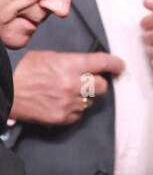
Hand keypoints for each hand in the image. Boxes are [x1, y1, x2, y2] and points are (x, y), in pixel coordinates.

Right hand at [10, 49, 124, 124]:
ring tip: (68, 92)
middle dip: (98, 82)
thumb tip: (87, 64)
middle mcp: (72, 84)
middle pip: (102, 86)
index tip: (120, 66)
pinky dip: (74, 109)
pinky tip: (62, 103)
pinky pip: (79, 114)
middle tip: (90, 81)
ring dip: (84, 96)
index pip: (102, 62)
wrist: (9, 93)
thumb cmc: (25, 72)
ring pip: (91, 101)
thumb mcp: (48, 56)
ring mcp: (68, 103)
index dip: (115, 64)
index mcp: (69, 65)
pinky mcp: (63, 117)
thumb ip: (70, 60)